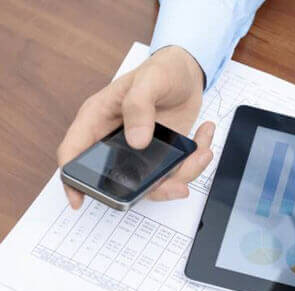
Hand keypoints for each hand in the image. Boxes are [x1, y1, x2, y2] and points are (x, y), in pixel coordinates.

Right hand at [57, 46, 212, 208]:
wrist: (188, 71)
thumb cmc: (161, 69)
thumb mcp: (148, 80)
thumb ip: (138, 106)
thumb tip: (136, 141)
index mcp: (99, 120)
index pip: (74, 153)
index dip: (72, 180)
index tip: (78, 201)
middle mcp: (117, 140)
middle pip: (121, 180)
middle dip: (152, 189)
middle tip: (177, 185)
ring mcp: (142, 152)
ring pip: (155, 182)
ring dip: (183, 174)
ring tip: (202, 152)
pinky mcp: (164, 155)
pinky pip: (177, 171)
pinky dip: (196, 161)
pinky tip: (204, 137)